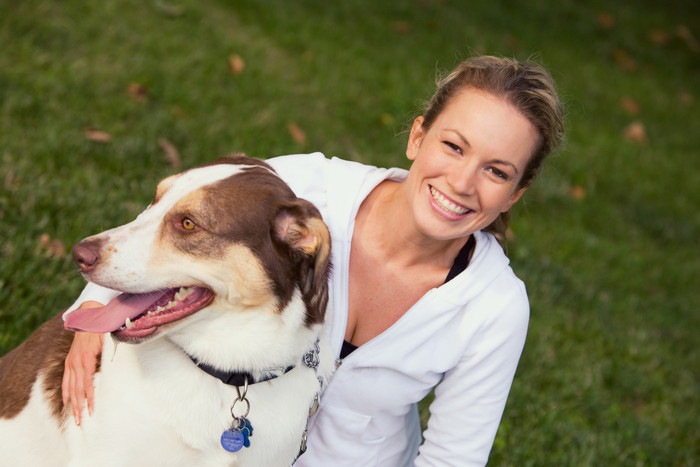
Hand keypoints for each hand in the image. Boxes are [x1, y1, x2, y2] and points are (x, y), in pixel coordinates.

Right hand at [62, 301, 103, 425]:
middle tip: (82, 422)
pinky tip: (67, 403)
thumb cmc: (104, 329)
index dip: (90, 398)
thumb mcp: (109, 341)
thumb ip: (111, 354)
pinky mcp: (69, 361)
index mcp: (87, 358)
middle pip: (77, 389)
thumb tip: (117, 367)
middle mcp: (76, 362)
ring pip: (71, 387)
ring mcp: (71, 362)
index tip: (93, 410)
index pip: (88, 383)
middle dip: (80, 407)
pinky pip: (66, 380)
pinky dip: (66, 392)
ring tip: (75, 418)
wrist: (90, 316)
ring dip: (72, 404)